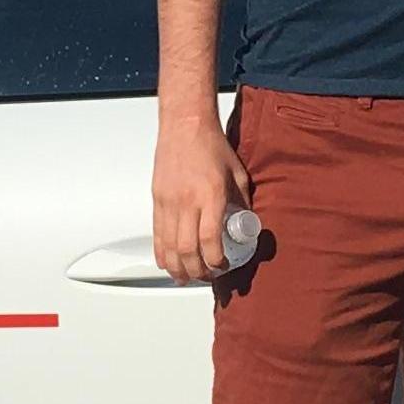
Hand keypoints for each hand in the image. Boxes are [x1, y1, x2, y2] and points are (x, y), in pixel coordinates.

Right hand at [152, 114, 252, 282]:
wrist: (184, 126)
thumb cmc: (212, 146)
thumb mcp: (237, 174)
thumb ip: (241, 201)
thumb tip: (246, 222)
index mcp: (210, 195)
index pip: (210, 239)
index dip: (216, 260)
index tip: (223, 266)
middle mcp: (186, 201)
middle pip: (187, 248)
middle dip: (196, 270)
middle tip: (206, 276)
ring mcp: (168, 201)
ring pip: (168, 245)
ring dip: (177, 267)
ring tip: (186, 277)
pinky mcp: (157, 199)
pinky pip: (156, 233)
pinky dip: (161, 252)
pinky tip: (168, 263)